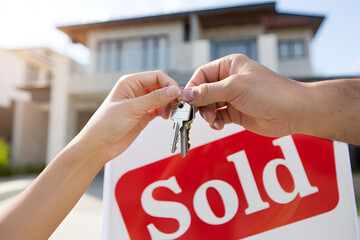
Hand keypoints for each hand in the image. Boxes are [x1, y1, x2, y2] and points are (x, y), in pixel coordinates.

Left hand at [77, 70, 178, 162]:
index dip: (169, 84)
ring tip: (171, 113)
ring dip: (169, 104)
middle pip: (161, 87)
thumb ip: (154, 99)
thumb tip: (173, 90)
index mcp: (130, 82)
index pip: (156, 76)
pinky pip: (159, 109)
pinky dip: (166, 112)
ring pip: (162, 99)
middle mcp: (136, 90)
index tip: (177, 94)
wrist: (99, 145)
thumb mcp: (132, 108)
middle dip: (171, 95)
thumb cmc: (106, 124)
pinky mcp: (143, 115)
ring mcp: (140, 103)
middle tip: (178, 105)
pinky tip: (167, 117)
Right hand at [181, 54, 305, 136]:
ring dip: (207, 114)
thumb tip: (185, 95)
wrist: (294, 112)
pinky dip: (215, 122)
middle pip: (204, 91)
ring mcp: (233, 97)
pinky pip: (218, 116)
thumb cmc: (270, 92)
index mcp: (230, 66)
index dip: (192, 87)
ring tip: (211, 120)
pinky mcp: (237, 113)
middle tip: (198, 113)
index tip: (185, 100)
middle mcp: (230, 81)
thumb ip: (208, 92)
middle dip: (199, 103)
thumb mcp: (235, 88)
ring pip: (209, 105)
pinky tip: (218, 125)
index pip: (202, 74)